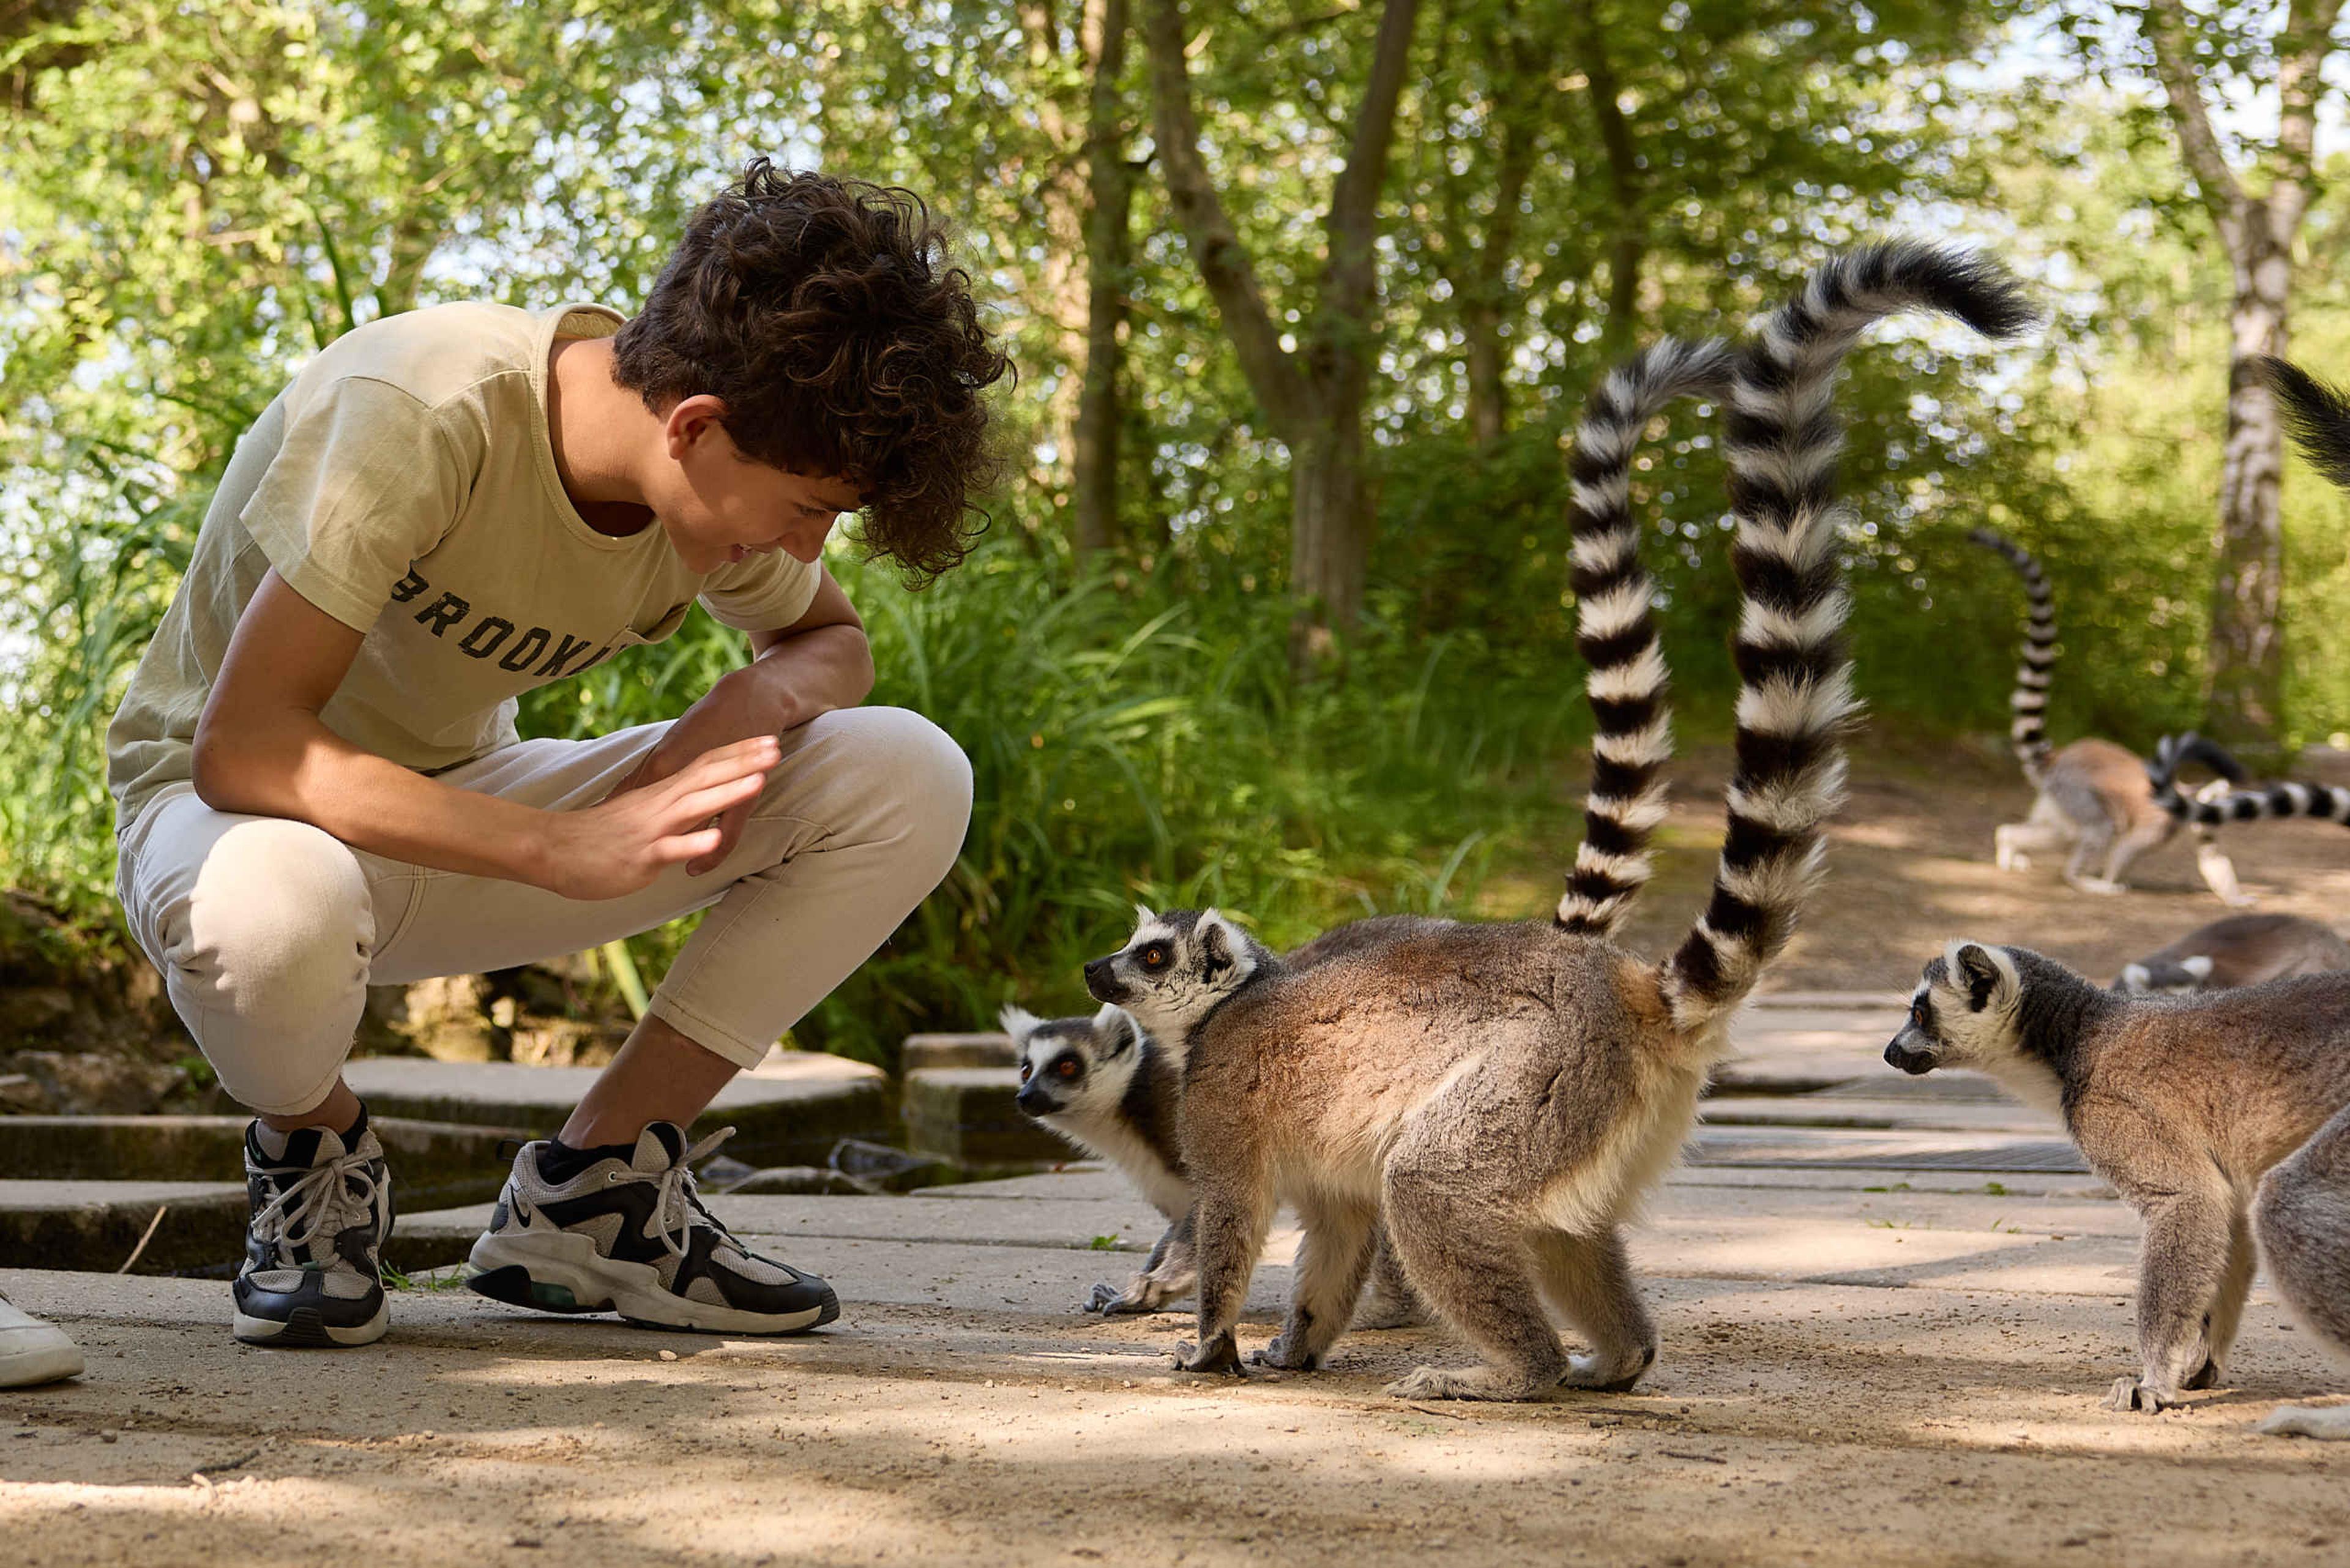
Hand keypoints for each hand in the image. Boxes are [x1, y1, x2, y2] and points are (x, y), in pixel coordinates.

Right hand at [538, 735, 779, 899]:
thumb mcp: (642, 817)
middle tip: (776, 745)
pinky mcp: (639, 855)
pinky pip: (668, 848)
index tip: (768, 739)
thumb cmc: (596, 836)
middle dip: (744, 763)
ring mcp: (650, 828)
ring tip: (759, 781)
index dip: (738, 752)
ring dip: (727, 792)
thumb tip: (697, 810)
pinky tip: (714, 842)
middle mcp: (659, 804)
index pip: (705, 765)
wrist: (549, 847)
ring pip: (693, 806)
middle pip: (707, 776)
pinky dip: (691, 844)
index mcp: (661, 793)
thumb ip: (670, 811)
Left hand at [602, 674, 782, 875]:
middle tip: (599, 864)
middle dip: (626, 837)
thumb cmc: (715, 718)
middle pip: (650, 812)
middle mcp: (682, 775)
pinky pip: (725, 831)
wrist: (753, 696)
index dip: (609, 815)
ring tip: (642, 868)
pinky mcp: (742, 791)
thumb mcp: (678, 740)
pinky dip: (709, 850)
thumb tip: (625, 793)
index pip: (631, 794)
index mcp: (664, 762)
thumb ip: (653, 769)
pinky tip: (695, 868)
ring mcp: (712, 785)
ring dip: (668, 845)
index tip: (587, 834)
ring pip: (687, 823)